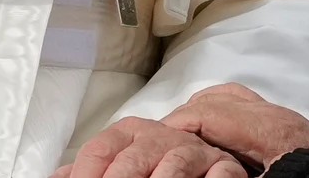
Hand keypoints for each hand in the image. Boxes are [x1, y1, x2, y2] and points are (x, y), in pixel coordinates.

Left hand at [51, 116, 245, 177]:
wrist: (201, 158)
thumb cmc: (153, 163)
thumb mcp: (120, 161)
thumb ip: (89, 169)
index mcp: (128, 134)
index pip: (99, 151)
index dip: (86, 175)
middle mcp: (159, 138)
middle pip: (133, 160)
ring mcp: (192, 150)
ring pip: (175, 165)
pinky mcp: (222, 165)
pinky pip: (221, 172)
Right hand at [163, 84, 308, 169]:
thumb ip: (231, 170)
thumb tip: (205, 166)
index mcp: (265, 128)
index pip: (206, 113)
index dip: (174, 126)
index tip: (154, 141)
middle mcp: (271, 114)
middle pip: (214, 99)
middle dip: (182, 117)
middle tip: (162, 142)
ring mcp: (280, 116)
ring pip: (229, 97)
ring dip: (202, 111)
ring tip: (183, 136)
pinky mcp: (286, 124)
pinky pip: (245, 105)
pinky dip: (221, 113)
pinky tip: (215, 137)